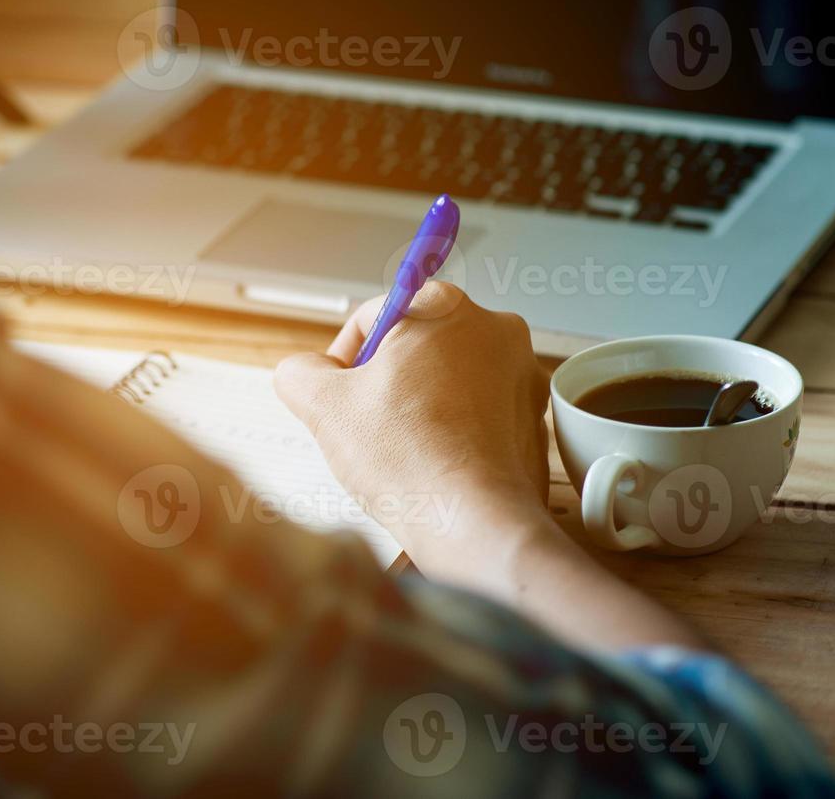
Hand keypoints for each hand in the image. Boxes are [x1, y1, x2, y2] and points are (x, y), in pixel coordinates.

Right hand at [274, 283, 551, 557]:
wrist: (474, 525)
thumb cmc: (410, 460)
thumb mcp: (323, 406)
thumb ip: (300, 372)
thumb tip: (303, 372)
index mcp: (445, 308)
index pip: (376, 315)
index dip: (345, 355)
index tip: (340, 392)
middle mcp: (496, 331)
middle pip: (417, 346)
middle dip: (386, 382)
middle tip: (368, 425)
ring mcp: (523, 377)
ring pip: (450, 380)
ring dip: (420, 406)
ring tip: (402, 450)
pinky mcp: (535, 421)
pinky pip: (480, 414)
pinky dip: (455, 431)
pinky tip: (433, 463)